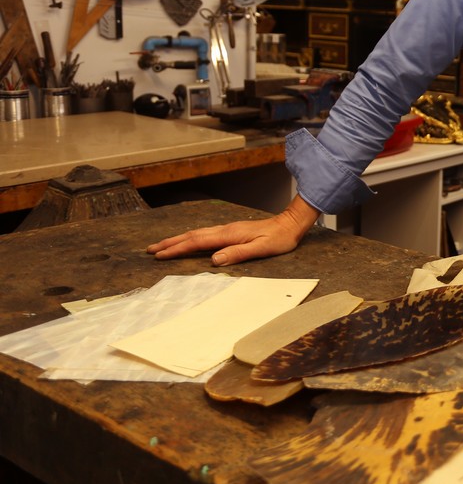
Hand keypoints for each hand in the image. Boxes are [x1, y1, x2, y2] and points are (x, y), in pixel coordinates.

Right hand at [146, 196, 319, 266]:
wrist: (291, 224)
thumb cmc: (279, 239)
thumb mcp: (262, 249)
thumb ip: (239, 253)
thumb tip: (215, 260)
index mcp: (229, 235)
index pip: (197, 242)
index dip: (177, 249)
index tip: (159, 255)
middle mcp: (225, 230)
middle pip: (192, 236)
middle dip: (170, 243)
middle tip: (150, 250)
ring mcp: (228, 229)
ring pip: (197, 234)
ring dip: (178, 240)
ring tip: (163, 245)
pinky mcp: (232, 231)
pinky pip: (205, 235)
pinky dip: (191, 238)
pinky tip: (189, 241)